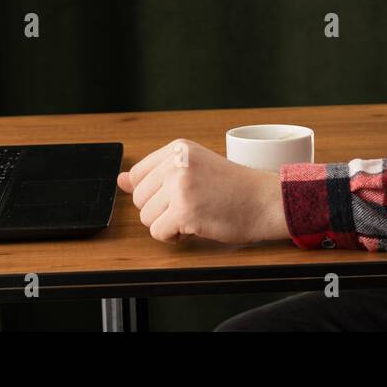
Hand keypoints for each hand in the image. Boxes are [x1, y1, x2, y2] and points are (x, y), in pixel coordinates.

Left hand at [116, 139, 290, 244]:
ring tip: (194, 215)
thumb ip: (156, 174)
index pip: (138, 174)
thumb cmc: (235, 188)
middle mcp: (177, 162)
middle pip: (140, 198)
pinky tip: (194, 227)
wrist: (266, 201)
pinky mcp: (185, 210)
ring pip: (146, 217)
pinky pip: (158, 232)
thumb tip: (121, 181)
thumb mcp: (195, 169)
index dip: (153, 193)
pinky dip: (173, 237)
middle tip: (190, 206)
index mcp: (178, 148)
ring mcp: (180, 185)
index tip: (175, 196)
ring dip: (167, 224)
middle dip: (160, 210)